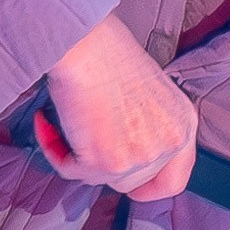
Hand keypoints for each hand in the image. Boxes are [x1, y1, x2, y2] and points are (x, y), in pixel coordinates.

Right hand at [37, 13, 198, 201]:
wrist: (86, 42)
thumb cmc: (108, 52)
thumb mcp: (148, 94)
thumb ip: (146, 128)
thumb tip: (122, 152)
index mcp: (182, 125)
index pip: (173, 181)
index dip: (148, 187)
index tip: (130, 185)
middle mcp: (168, 144)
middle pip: (131, 183)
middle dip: (104, 164)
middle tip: (85, 135)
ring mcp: (140, 156)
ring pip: (101, 179)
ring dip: (78, 155)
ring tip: (65, 122)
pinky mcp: (107, 162)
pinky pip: (71, 170)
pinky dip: (54, 149)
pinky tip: (47, 123)